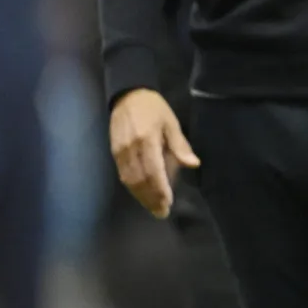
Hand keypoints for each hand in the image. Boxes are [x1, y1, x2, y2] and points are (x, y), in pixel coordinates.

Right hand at [109, 88, 197, 217]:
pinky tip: (142, 194)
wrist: (127, 95)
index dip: (160, 189)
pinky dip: (133, 188)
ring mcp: (120, 152)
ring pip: (130, 180)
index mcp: (147, 140)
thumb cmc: (154, 108)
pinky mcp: (114, 153)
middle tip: (162, 212)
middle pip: (140, 180)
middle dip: (151, 198)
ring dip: (141, 197)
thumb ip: (180, 145)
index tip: (168, 203)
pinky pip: (123, 175)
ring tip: (153, 207)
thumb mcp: (171, 122)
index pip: (153, 171)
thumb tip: (193, 164)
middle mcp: (131, 149)